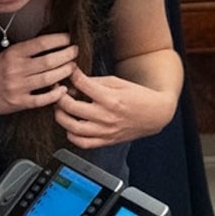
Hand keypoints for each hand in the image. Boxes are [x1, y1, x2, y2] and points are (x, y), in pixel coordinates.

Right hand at [0, 34, 76, 113]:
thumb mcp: (7, 54)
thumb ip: (27, 51)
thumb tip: (53, 44)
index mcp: (13, 53)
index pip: (41, 43)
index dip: (59, 40)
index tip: (69, 38)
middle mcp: (16, 69)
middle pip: (49, 61)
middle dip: (67, 55)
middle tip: (75, 52)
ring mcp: (17, 87)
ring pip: (49, 79)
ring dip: (65, 72)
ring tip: (72, 67)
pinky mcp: (18, 103)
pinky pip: (42, 99)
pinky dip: (55, 94)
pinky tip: (63, 89)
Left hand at [54, 70, 172, 148]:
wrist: (155, 115)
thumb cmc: (139, 97)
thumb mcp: (119, 83)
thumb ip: (96, 82)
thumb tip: (76, 82)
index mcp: (110, 98)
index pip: (82, 84)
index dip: (72, 75)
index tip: (69, 72)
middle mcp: (106, 116)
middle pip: (71, 107)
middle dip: (60, 97)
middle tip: (58, 92)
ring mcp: (105, 131)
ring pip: (72, 128)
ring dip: (61, 117)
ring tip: (61, 109)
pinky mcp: (107, 141)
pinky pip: (82, 143)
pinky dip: (71, 135)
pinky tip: (70, 127)